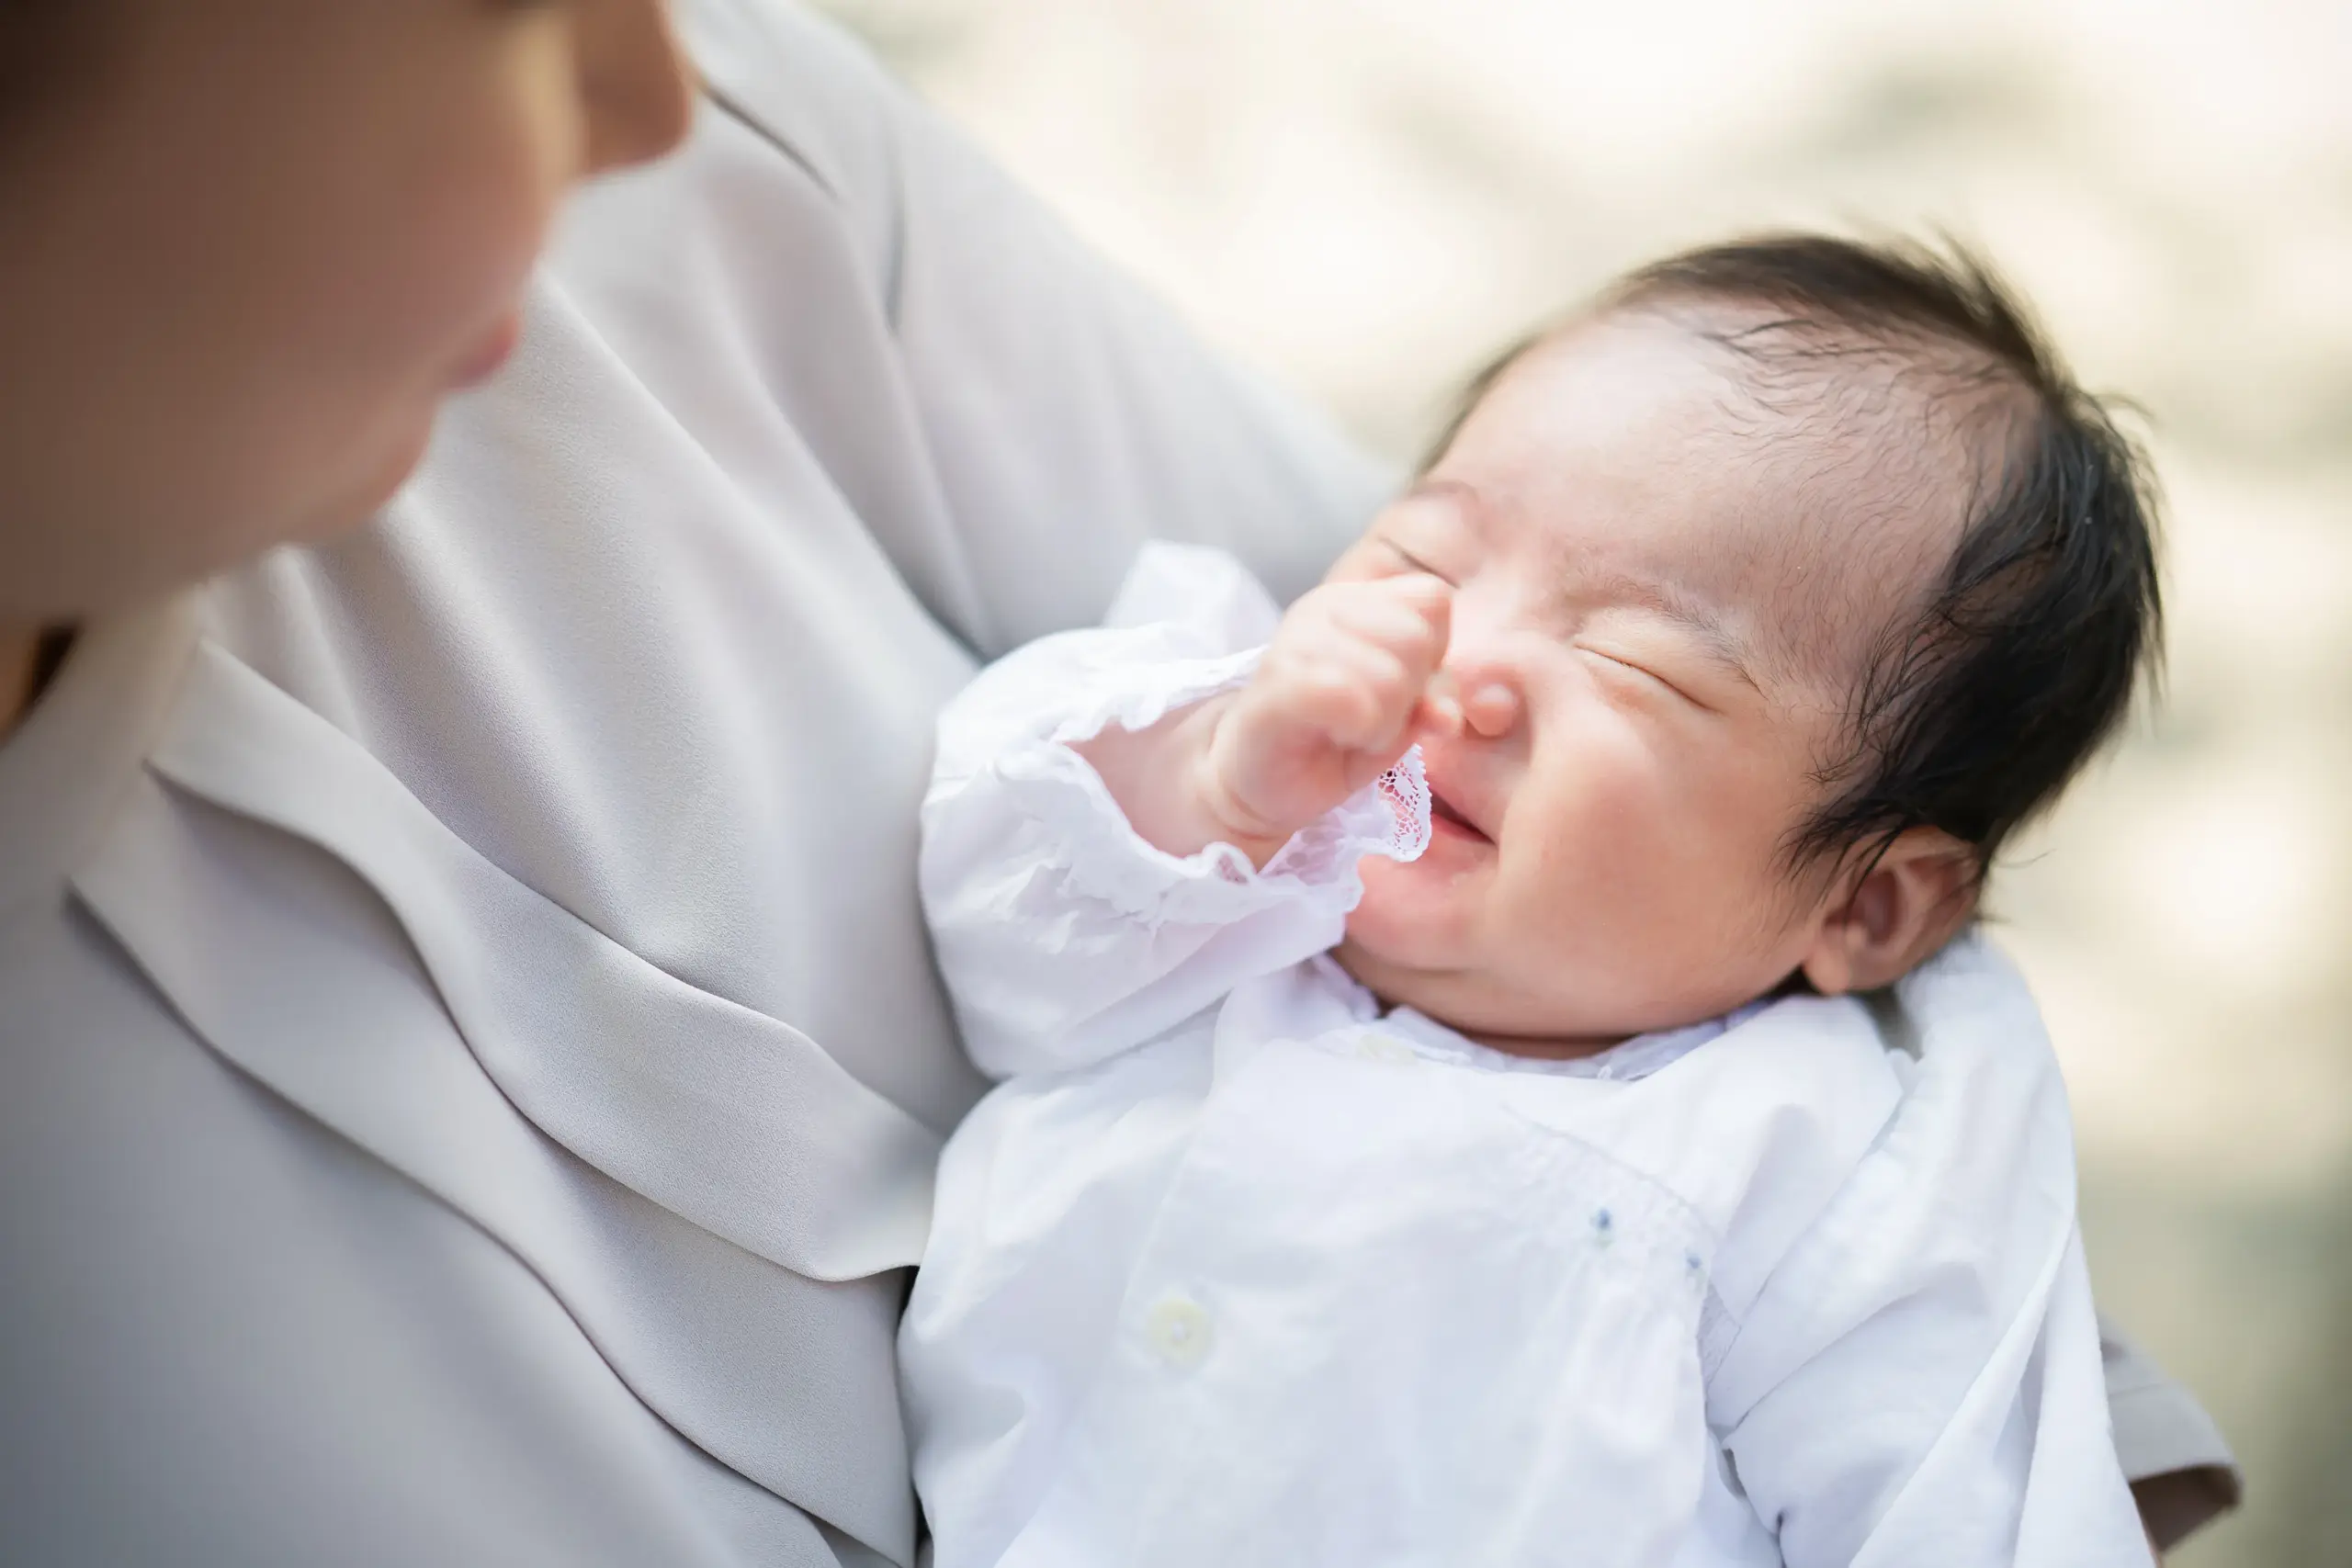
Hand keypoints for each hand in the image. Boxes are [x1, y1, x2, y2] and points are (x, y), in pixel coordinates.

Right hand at [1196, 573, 1454, 854]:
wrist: (1256, 779)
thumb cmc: (1330, 740)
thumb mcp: (1399, 717)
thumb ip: (1432, 701)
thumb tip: (1448, 716)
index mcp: (1356, 600)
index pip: (1432, 599)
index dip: (1433, 652)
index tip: (1401, 687)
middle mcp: (1324, 607)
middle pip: (1417, 637)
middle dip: (1412, 690)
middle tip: (1376, 717)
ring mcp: (1296, 640)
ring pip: (1389, 673)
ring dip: (1386, 719)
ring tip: (1353, 730)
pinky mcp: (1279, 683)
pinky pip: (1349, 695)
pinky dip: (1360, 728)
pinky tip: (1339, 737)